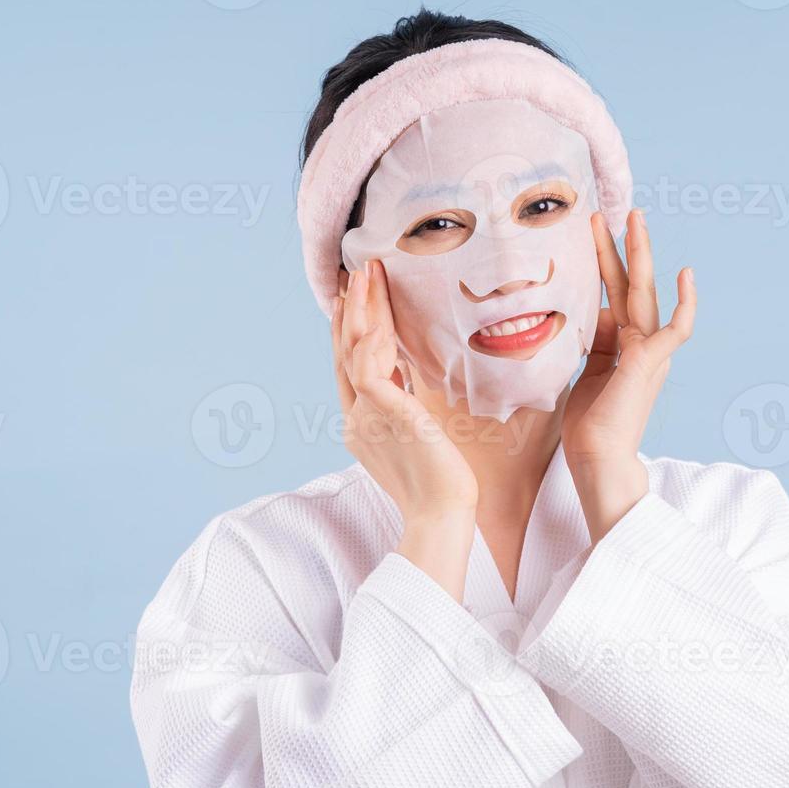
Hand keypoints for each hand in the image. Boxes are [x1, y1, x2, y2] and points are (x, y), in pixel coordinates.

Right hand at [333, 261, 477, 599]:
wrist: (444, 515)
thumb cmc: (444, 483)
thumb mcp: (421, 435)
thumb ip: (408, 407)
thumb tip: (414, 379)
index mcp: (363, 424)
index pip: (351, 367)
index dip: (349, 330)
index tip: (355, 298)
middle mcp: (356, 418)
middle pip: (344, 352)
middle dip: (350, 309)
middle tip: (354, 272)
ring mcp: (364, 417)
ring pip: (353, 350)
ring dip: (360, 308)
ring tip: (365, 272)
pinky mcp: (383, 415)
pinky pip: (368, 366)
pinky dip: (371, 334)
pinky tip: (376, 309)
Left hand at [562, 208, 695, 542]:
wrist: (596, 458)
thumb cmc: (588, 425)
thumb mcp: (583, 373)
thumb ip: (590, 343)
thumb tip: (589, 315)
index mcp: (623, 348)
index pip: (613, 297)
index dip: (603, 266)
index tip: (589, 237)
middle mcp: (640, 345)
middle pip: (631, 286)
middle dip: (623, 248)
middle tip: (619, 211)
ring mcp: (648, 352)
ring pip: (645, 293)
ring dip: (639, 254)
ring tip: (633, 219)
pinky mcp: (651, 361)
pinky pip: (677, 327)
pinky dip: (686, 302)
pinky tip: (686, 275)